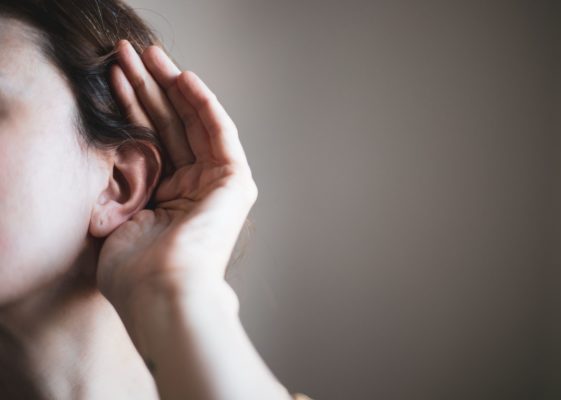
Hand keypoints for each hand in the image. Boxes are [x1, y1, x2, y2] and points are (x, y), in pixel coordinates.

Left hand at [96, 39, 255, 321]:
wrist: (162, 292)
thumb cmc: (135, 269)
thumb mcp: (116, 216)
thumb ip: (120, 183)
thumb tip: (111, 155)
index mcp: (168, 200)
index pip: (151, 141)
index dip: (132, 108)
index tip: (113, 78)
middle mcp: (195, 189)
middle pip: (171, 127)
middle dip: (150, 88)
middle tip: (130, 54)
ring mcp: (217, 185)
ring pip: (193, 124)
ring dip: (173, 88)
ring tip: (150, 54)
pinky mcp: (235, 182)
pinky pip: (220, 133)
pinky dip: (204, 105)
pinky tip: (185, 78)